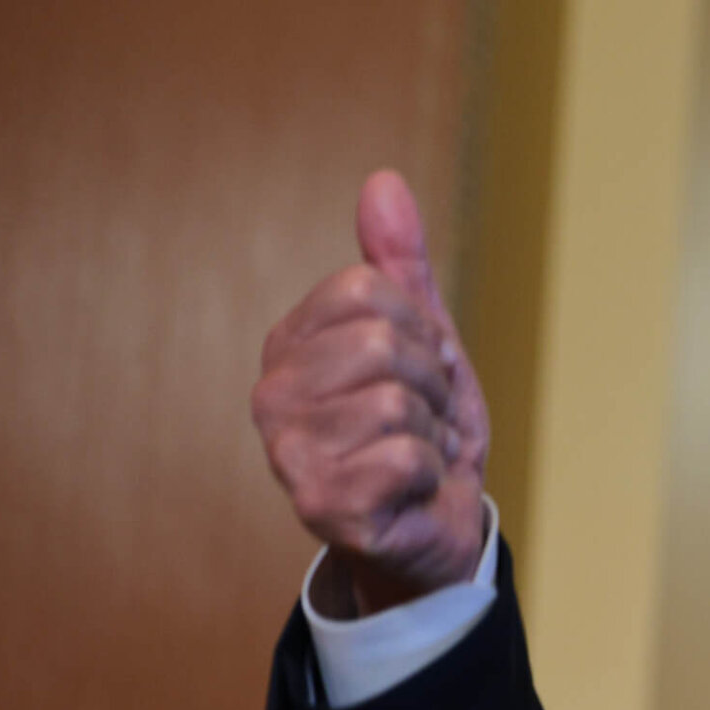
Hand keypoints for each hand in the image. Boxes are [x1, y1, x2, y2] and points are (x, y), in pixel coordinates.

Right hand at [252, 170, 490, 614]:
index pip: (370, 290)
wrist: (436, 527)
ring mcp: (288, 453)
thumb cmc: (424, 430)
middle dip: (432, 385)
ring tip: (415, 457)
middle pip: (383, 341)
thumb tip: (384, 181)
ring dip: (432, 433)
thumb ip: (401, 265)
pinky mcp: (319, 505)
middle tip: (423, 422)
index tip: (422, 372)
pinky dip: (427, 475)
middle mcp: (272, 394)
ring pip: (397, 401)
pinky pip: (405, 456)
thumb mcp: (424, 338)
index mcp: (292, 344)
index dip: (422, 331)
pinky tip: (408, 492)